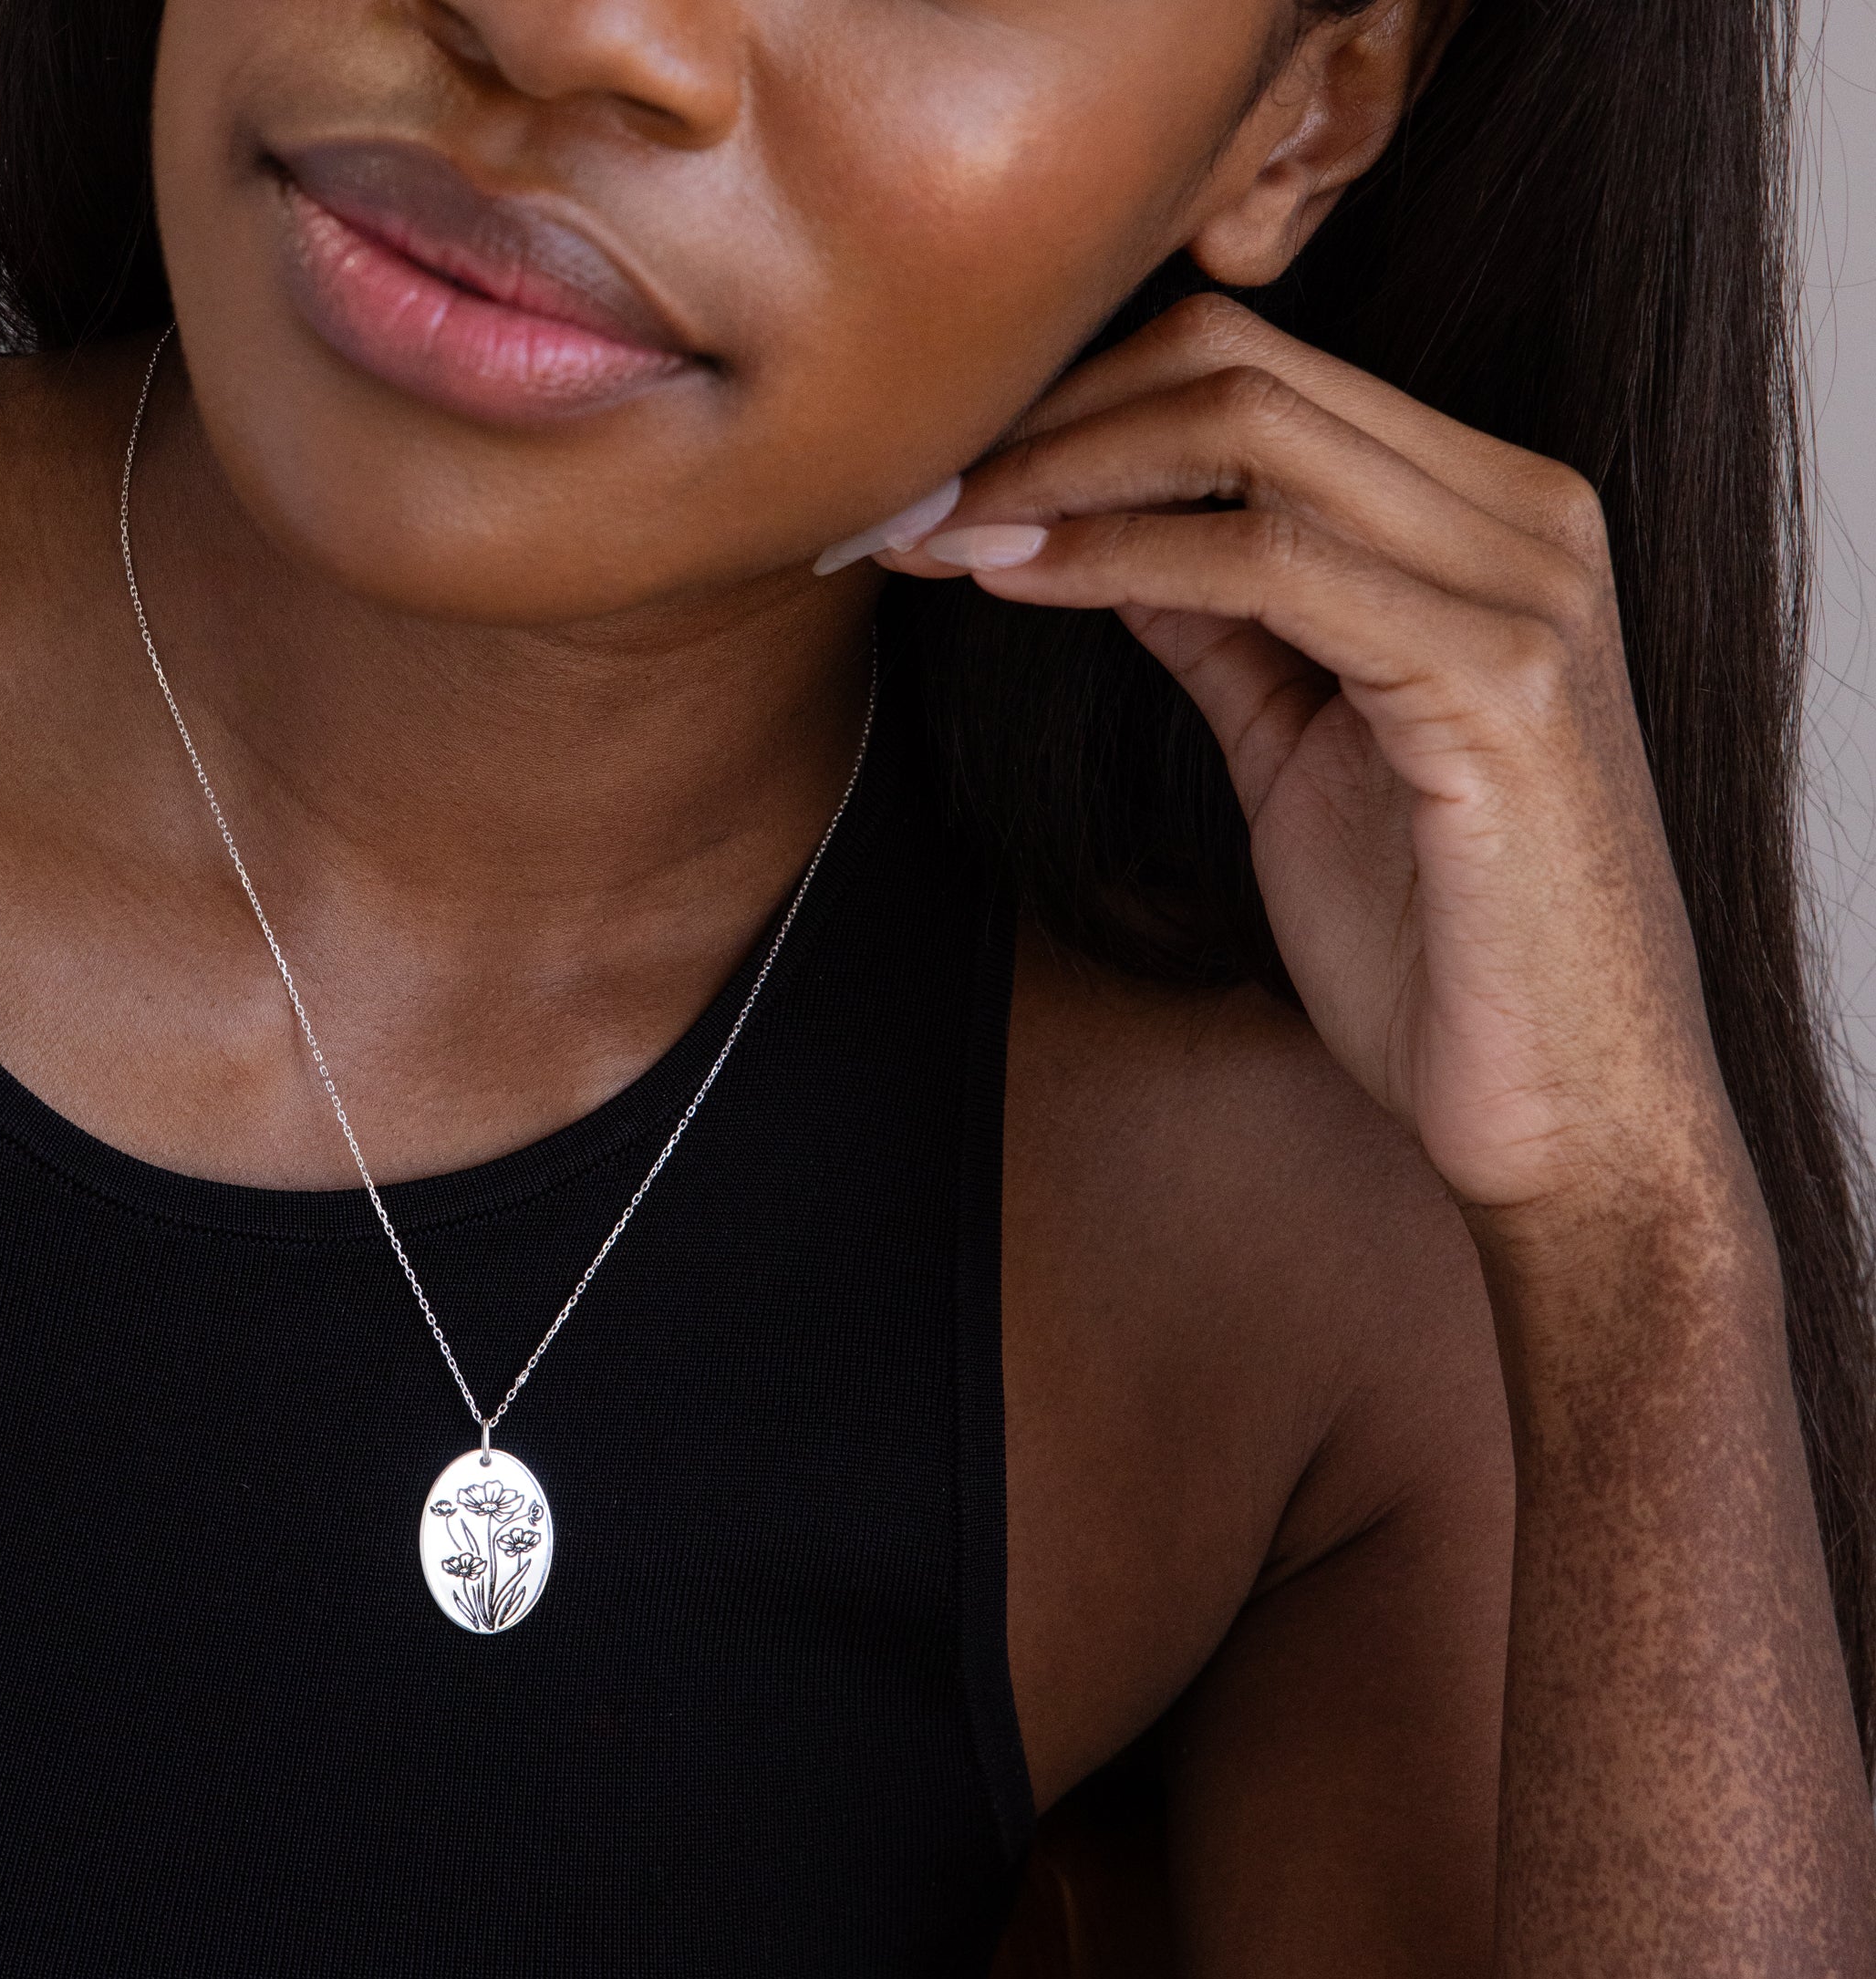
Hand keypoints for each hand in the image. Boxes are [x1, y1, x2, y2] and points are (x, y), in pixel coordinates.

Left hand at [868, 294, 1737, 1227]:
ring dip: (1056, 474)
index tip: (941, 469)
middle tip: (905, 485)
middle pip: (1245, 370)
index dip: (1079, 401)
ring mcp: (1525, 590)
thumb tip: (1116, 542)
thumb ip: (1233, 632)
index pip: (1259, 374)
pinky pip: (1271, 569)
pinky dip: (1116, 559)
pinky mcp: (1499, 684)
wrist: (1567, 1114)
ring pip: (1251, 437)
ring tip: (929, 527)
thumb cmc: (1443, 958)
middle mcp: (1525, 519)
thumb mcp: (1304, 754)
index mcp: (1487, 519)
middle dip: (1047, 415)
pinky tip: (1010, 578)